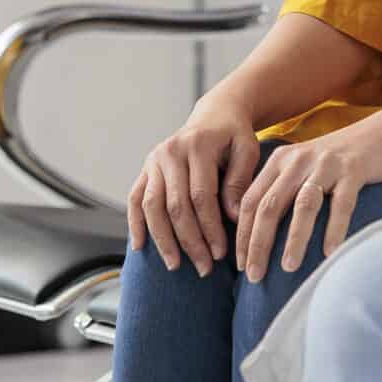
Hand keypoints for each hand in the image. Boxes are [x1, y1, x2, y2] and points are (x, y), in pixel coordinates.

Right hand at [126, 99, 260, 275]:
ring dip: (162, 239)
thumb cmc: (234, 135)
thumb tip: (233, 218)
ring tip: (175, 265)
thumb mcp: (247, 150)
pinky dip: (135, 223)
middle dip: (189, 240)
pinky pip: (135, 198)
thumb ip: (240, 181)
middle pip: (175, 205)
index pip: (201, 196)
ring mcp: (154, 160)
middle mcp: (171, 151)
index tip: (221, 253)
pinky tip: (139, 246)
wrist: (214, 114)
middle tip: (203, 267)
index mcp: (197, 145)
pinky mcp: (146, 168)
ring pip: (152, 206)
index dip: (210, 228)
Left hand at [233, 128, 381, 282]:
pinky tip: (330, 253)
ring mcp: (326, 164)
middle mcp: (298, 160)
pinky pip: (341, 204)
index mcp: (279, 160)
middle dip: (259, 243)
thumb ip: (279, 190)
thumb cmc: (335, 162)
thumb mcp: (300, 168)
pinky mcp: (353, 170)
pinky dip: (334, 229)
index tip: (238, 264)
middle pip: (270, 205)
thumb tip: (256, 237)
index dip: (242, 235)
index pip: (250, 201)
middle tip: (254, 276)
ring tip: (288, 268)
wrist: (378, 135)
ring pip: (303, 205)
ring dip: (294, 239)